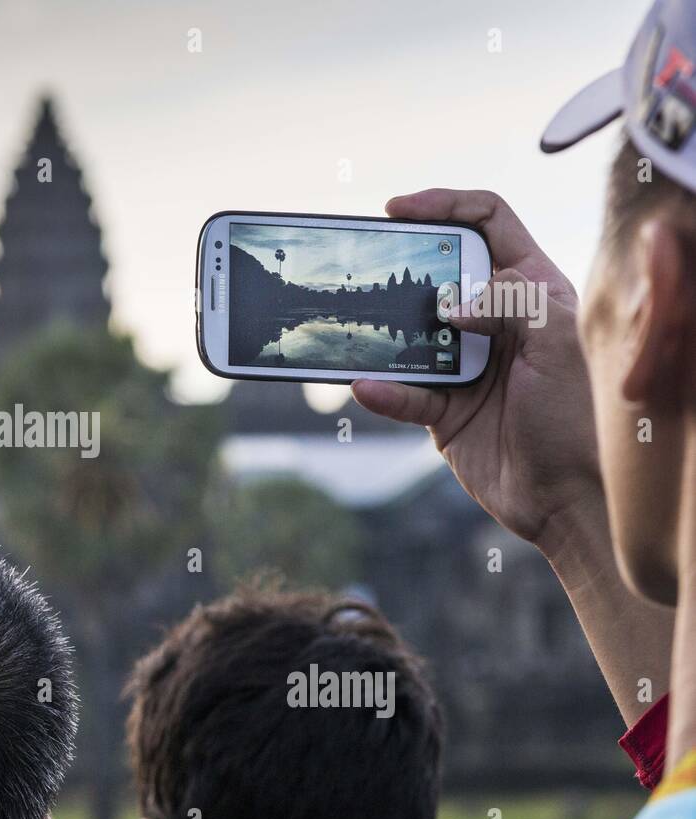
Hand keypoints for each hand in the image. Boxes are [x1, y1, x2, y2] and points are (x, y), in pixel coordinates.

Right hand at [353, 190, 673, 727]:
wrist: (566, 499)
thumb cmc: (578, 416)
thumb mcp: (558, 343)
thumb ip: (510, 303)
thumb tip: (447, 305)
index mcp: (532, 289)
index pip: (487, 222)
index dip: (444, 205)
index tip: (398, 210)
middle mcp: (494, 320)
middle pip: (436, 273)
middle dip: (399, 266)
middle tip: (364, 264)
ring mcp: (463, 363)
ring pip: (408, 331)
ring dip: (382, 330)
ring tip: (354, 324)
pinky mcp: (440, 408)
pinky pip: (401, 391)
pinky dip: (383, 390)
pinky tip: (368, 385)